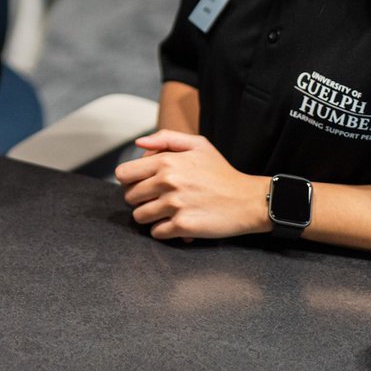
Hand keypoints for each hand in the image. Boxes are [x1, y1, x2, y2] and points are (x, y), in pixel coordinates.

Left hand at [115, 130, 268, 240]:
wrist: (247, 200)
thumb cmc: (221, 172)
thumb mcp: (198, 145)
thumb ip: (166, 138)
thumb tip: (138, 144)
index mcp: (167, 161)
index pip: (123, 174)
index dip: (128, 180)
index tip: (140, 183)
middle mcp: (167, 182)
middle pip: (129, 196)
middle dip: (139, 198)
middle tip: (155, 198)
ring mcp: (174, 206)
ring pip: (139, 216)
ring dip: (149, 216)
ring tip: (165, 211)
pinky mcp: (183, 227)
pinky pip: (156, 232)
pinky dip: (162, 230)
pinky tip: (175, 223)